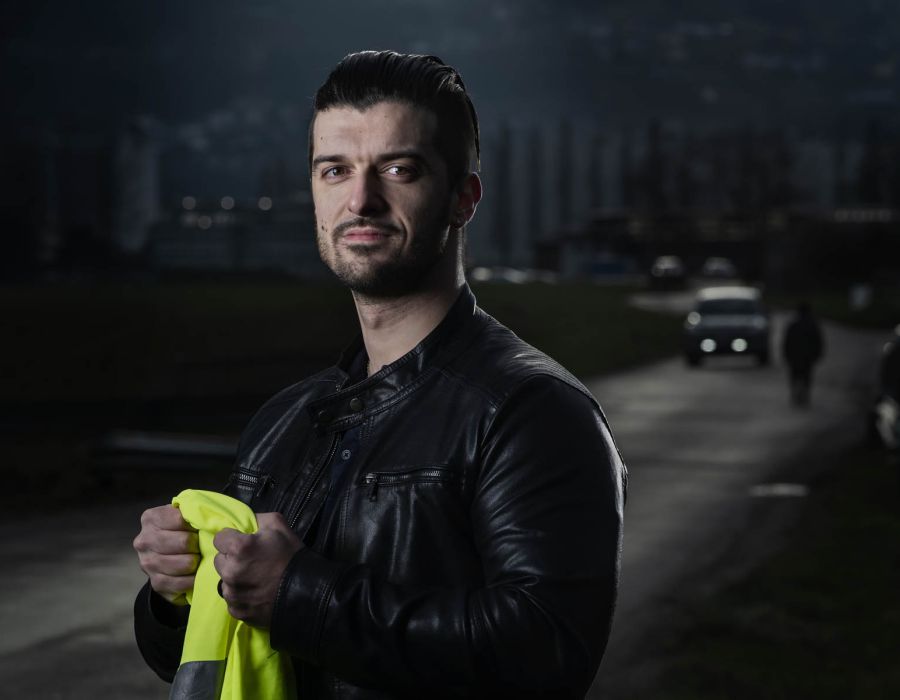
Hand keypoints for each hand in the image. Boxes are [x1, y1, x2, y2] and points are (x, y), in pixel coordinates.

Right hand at [133, 505, 199, 603]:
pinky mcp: (155, 582)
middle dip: (198, 545)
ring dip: (197, 562)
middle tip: (202, 545)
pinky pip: (181, 582)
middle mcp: (144, 541)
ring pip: (184, 564)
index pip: (180, 520)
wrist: (167, 555)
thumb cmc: (180, 530)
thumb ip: (191, 512)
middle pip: (183, 542)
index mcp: (150, 519)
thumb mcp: (183, 515)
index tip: (199, 528)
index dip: (195, 524)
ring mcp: (147, 563)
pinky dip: (192, 579)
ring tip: (199, 558)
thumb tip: (208, 517)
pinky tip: (195, 574)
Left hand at [214, 512, 302, 628]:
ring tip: (254, 579)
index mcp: (238, 548)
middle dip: (231, 558)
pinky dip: (241, 596)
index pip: (219, 538)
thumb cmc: (291, 555)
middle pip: (219, 560)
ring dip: (235, 578)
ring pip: (224, 581)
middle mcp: (230, 572)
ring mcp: (232, 594)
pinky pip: (232, 599)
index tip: (244, 542)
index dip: (232, 538)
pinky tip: (256, 593)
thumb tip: (243, 521)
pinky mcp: (236, 611)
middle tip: (251, 561)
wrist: (306, 591)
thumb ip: (256, 518)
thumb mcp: (278, 524)